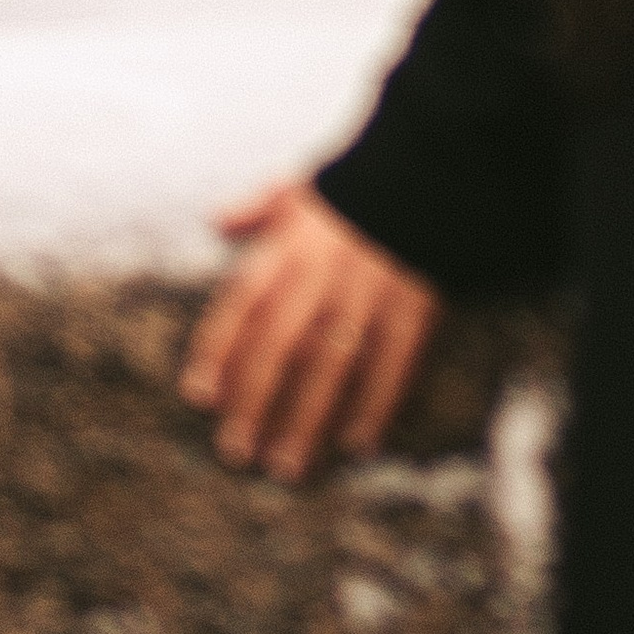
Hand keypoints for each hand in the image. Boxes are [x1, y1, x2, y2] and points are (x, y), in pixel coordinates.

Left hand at [178, 182, 439, 483]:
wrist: (432, 167)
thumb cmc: (359, 182)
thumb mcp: (302, 185)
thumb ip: (258, 208)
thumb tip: (216, 218)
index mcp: (291, 248)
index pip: (243, 306)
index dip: (219, 352)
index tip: (201, 396)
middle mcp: (323, 276)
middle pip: (280, 348)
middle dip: (255, 402)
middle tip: (237, 452)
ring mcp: (369, 295)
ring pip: (331, 367)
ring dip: (307, 420)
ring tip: (287, 466)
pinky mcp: (414, 308)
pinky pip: (393, 364)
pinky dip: (376, 404)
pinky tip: (360, 442)